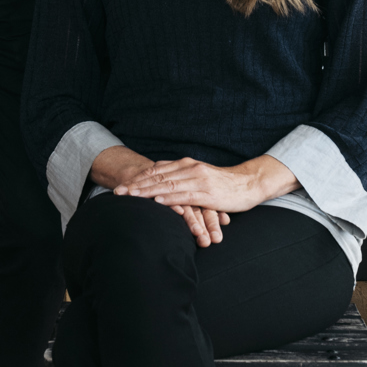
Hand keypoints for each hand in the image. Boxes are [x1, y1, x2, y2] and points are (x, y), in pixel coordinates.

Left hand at [89, 145, 228, 247]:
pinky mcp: (207, 193)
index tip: (121, 185)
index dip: (138, 178)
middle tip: (118, 192)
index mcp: (186, 164)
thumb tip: (161, 184)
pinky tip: (157, 202)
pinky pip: (185, 196)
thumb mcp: (199, 177)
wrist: (248, 183)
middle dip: (136, 185)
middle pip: (157, 176)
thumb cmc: (222, 184)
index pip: (156, 170)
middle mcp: (190, 168)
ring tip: (131, 197)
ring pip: (168, 185)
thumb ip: (181, 178)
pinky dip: (170, 198)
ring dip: (147, 191)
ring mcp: (198, 180)